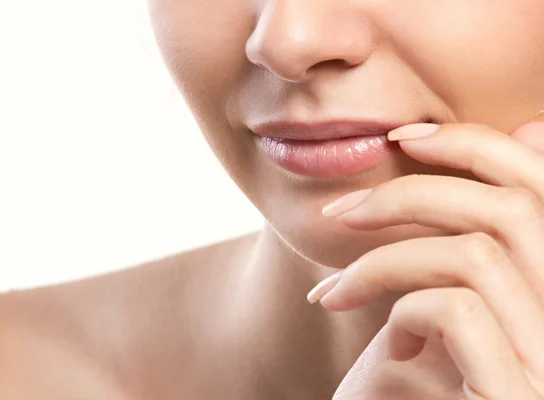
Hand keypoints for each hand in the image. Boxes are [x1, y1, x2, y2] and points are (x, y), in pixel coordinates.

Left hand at [309, 114, 543, 399]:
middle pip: (510, 207)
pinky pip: (456, 311)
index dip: (476, 142)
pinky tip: (384, 350)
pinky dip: (402, 312)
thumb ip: (503, 234)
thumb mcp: (486, 308)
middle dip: (411, 191)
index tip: (406, 136)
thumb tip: (534, 128)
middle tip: (339, 212)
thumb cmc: (457, 386)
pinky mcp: (522, 396)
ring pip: (473, 254)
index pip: (543, 182)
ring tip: (332, 293)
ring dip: (382, 261)